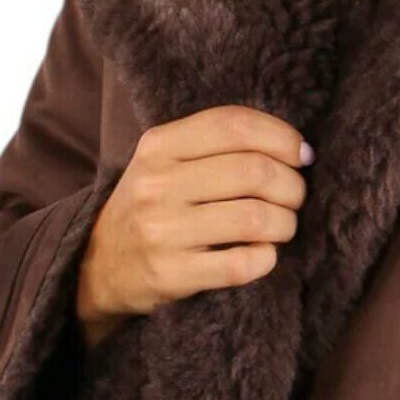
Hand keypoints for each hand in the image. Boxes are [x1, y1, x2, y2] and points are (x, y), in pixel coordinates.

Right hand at [75, 105, 314, 343]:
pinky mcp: (169, 274)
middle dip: (292, 186)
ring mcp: (160, 230)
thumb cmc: (151, 206)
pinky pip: (241, 264)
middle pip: (253, 171)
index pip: (234, 125)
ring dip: (285, 224)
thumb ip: (217, 145)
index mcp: (159, 145)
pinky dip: (266, 259)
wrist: (98, 265)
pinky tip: (262, 254)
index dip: (282, 137)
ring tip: (282, 227)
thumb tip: (297, 149)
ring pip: (254, 218)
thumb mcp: (166, 161)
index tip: (302, 155)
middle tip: (294, 198)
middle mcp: (156, 183)